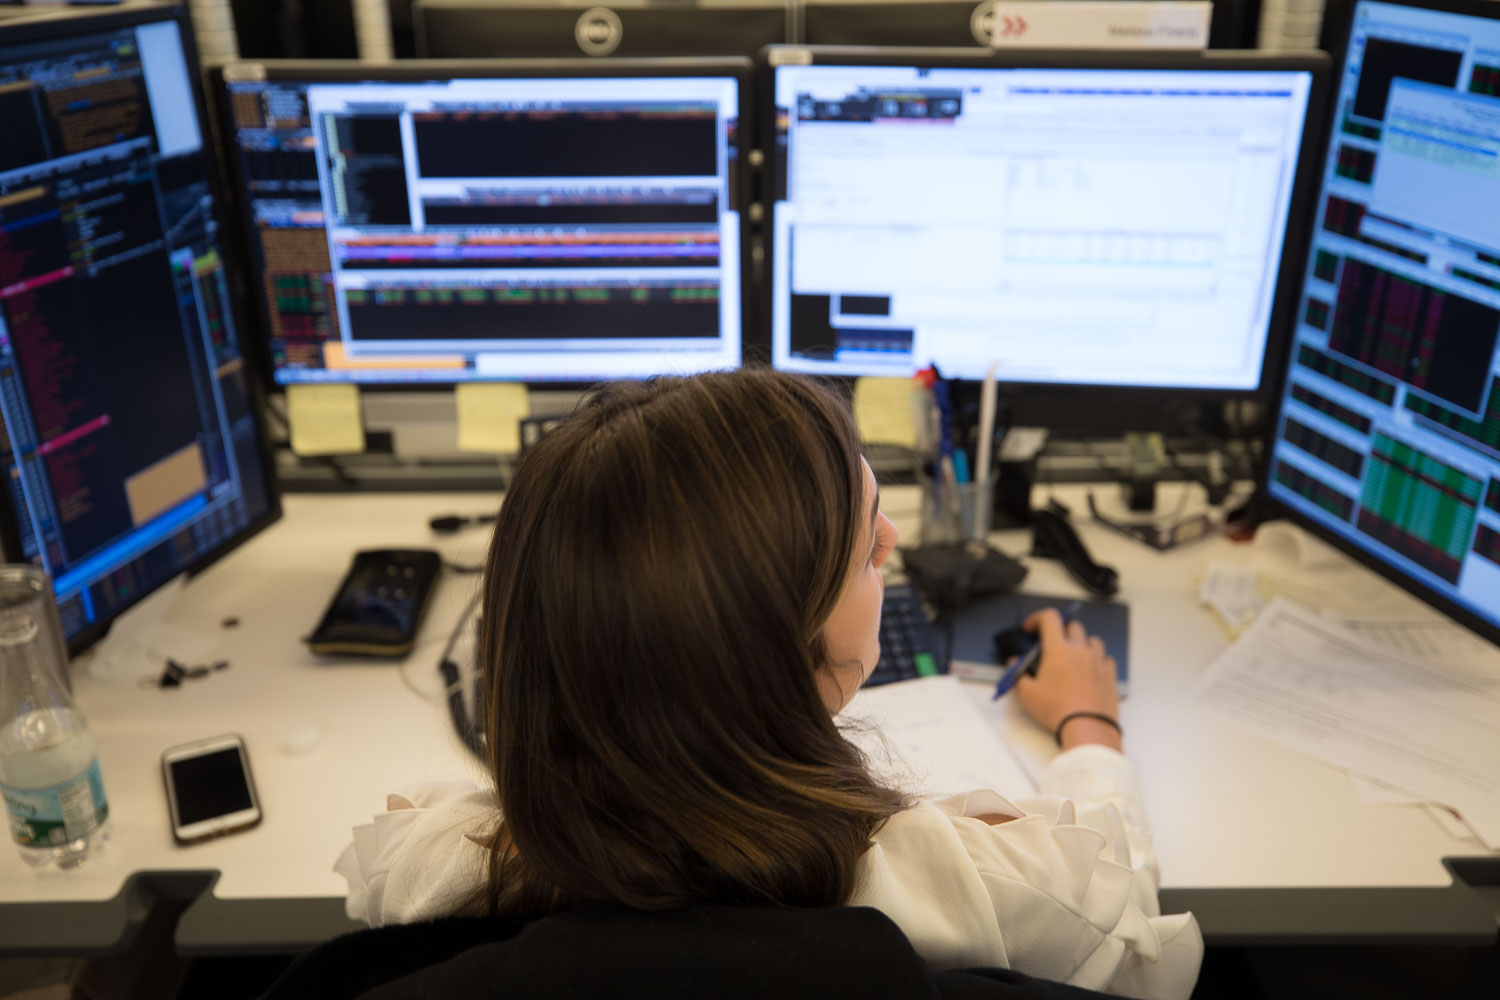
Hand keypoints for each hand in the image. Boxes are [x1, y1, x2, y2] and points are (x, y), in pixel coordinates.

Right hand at [1013, 608, 1120, 750]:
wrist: (1087, 727)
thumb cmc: (1058, 710)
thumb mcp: (1027, 694)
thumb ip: (1017, 675)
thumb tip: (1014, 664)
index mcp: (1058, 650)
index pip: (1049, 618)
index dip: (1037, 618)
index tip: (1032, 627)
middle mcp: (1080, 650)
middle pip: (1072, 626)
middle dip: (1060, 631)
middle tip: (1052, 645)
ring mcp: (1097, 661)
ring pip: (1091, 640)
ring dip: (1081, 644)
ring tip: (1073, 657)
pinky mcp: (1109, 674)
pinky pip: (1105, 658)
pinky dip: (1097, 660)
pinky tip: (1089, 670)